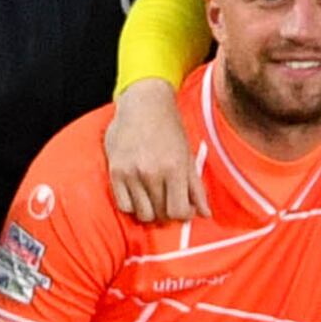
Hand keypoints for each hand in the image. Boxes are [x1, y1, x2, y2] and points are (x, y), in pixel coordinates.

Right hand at [105, 79, 202, 219]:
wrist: (144, 106)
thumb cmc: (170, 130)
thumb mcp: (188, 155)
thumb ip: (196, 187)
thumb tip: (205, 214)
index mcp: (175, 168)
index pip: (179, 211)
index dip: (184, 215)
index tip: (184, 209)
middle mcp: (152, 173)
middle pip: (160, 214)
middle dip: (168, 212)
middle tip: (169, 202)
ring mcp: (131, 174)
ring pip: (142, 213)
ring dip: (151, 212)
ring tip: (155, 199)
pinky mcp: (115, 173)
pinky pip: (124, 206)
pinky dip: (133, 206)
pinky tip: (139, 195)